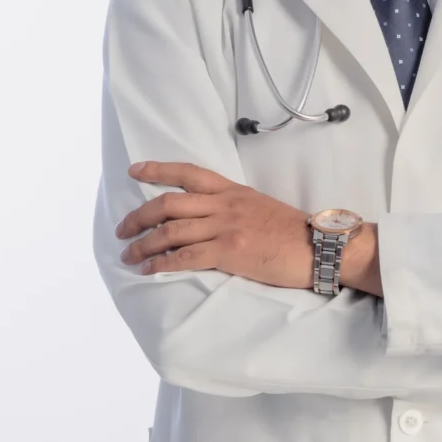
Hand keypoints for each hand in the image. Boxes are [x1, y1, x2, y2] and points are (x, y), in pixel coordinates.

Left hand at [115, 161, 314, 287]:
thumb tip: (205, 217)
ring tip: (129, 255)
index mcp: (232, 190)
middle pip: (169, 203)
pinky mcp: (230, 252)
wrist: (318, 245)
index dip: (157, 170)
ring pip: (172, 231)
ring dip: (144, 244)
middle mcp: (225, 204)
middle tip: (122, 229)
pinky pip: (186, 256)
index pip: (188, 173)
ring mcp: (226, 227)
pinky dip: (162, 264)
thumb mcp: (258, 205)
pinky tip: (150, 270)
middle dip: (139, 216)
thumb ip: (231, 207)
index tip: (134, 171)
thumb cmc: (292, 230)